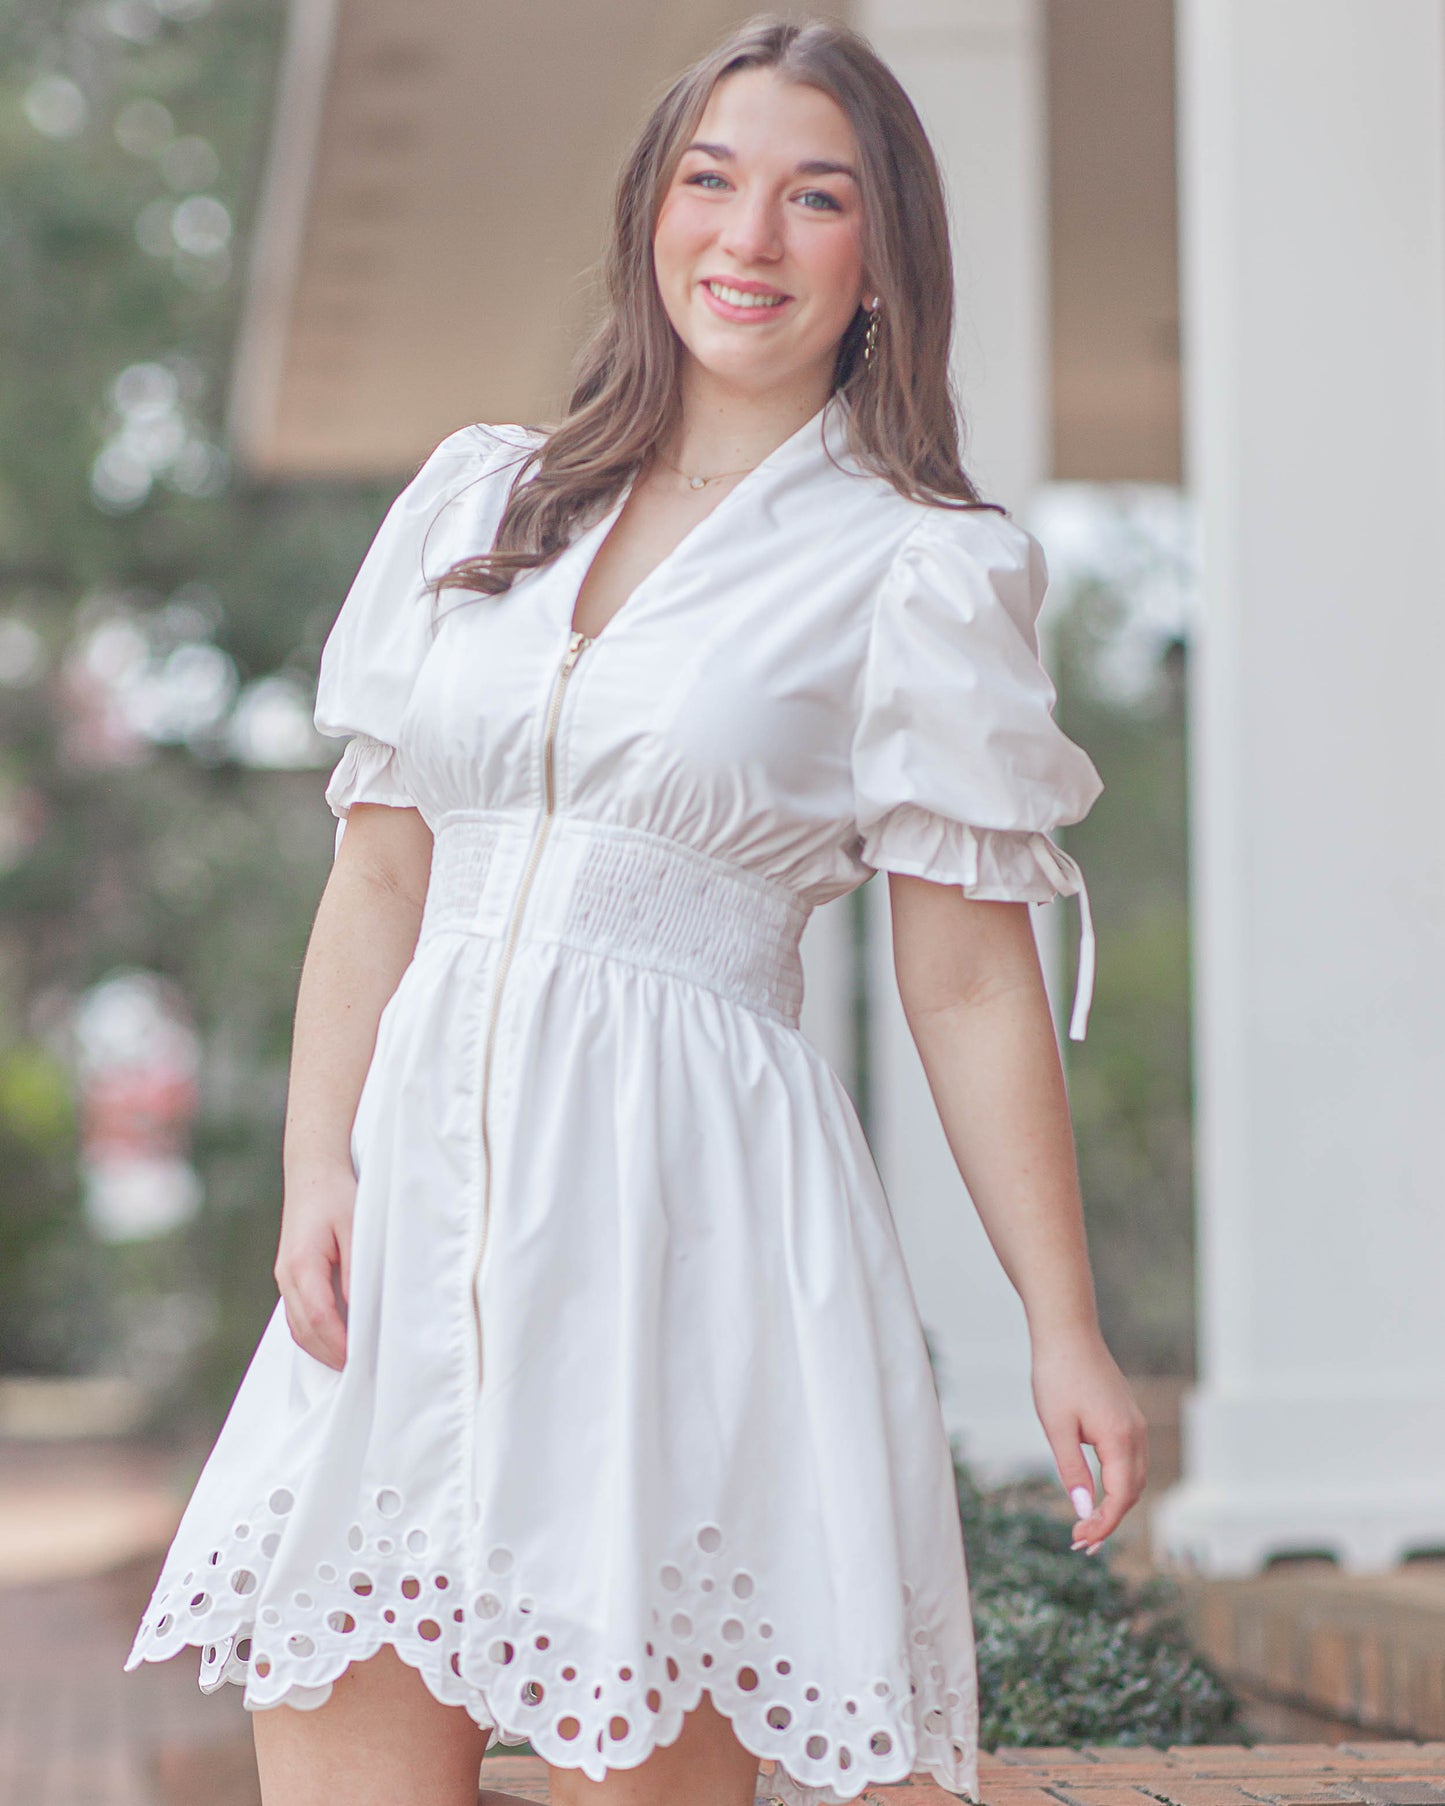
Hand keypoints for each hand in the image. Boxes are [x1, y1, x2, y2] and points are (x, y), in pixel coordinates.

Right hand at [274, 1161, 356, 1370]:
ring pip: (297, 1327)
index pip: (319, 1318)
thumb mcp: (356, 1227)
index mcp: (301, 1264)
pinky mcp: (289, 1276)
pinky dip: (315, 1334)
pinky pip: (298, 1315)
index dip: (339, 1344)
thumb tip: (361, 1308)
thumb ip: (357, 1268)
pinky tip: (337, 1339)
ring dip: (321, 1348)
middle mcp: (286, 1275)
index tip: (361, 1360)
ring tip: (351, 1362)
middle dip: (331, 1355)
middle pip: (304, 1330)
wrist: (312, 1171)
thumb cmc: (337, 1195)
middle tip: (360, 1371)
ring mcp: (283, 1277)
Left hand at [1031, 1326, 1147, 1552]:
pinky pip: (1129, 1459)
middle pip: (1132, 1491)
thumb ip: (1072, 1471)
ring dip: (1114, 1504)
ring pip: (1134, 1477)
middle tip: (1079, 1542)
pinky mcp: (1127, 1416)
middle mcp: (1136, 1433)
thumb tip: (1084, 1512)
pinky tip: (1096, 1491)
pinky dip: (1117, 1482)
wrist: (1066, 1331)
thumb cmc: (1057, 1375)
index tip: (1081, 1542)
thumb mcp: (1057, 1427)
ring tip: (1086, 1525)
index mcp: (1120, 1438)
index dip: (1104, 1524)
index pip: (1122, 1496)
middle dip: (1109, 1521)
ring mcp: (1135, 1424)